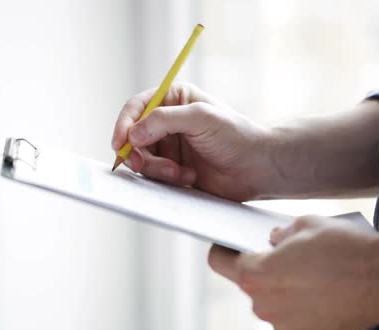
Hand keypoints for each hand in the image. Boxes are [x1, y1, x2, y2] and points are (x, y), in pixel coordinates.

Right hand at [111, 83, 272, 201]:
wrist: (258, 168)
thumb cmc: (236, 135)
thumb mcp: (201, 118)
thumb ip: (164, 120)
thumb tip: (134, 133)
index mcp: (173, 100)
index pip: (136, 108)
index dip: (124, 124)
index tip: (120, 143)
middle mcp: (167, 123)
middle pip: (133, 137)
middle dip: (138, 153)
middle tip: (144, 165)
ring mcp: (169, 148)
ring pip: (141, 160)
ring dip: (156, 169)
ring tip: (181, 173)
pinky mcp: (173, 170)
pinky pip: (154, 177)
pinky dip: (166, 180)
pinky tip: (189, 178)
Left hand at [208, 215, 378, 329]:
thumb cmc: (344, 249)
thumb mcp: (306, 226)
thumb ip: (281, 234)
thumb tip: (275, 241)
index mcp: (255, 275)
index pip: (219, 262)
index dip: (223, 250)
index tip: (229, 246)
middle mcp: (263, 306)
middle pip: (250, 284)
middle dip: (263, 270)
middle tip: (286, 257)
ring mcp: (284, 326)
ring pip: (273, 302)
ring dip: (284, 290)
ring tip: (311, 275)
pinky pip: (293, 317)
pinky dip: (301, 306)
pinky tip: (321, 292)